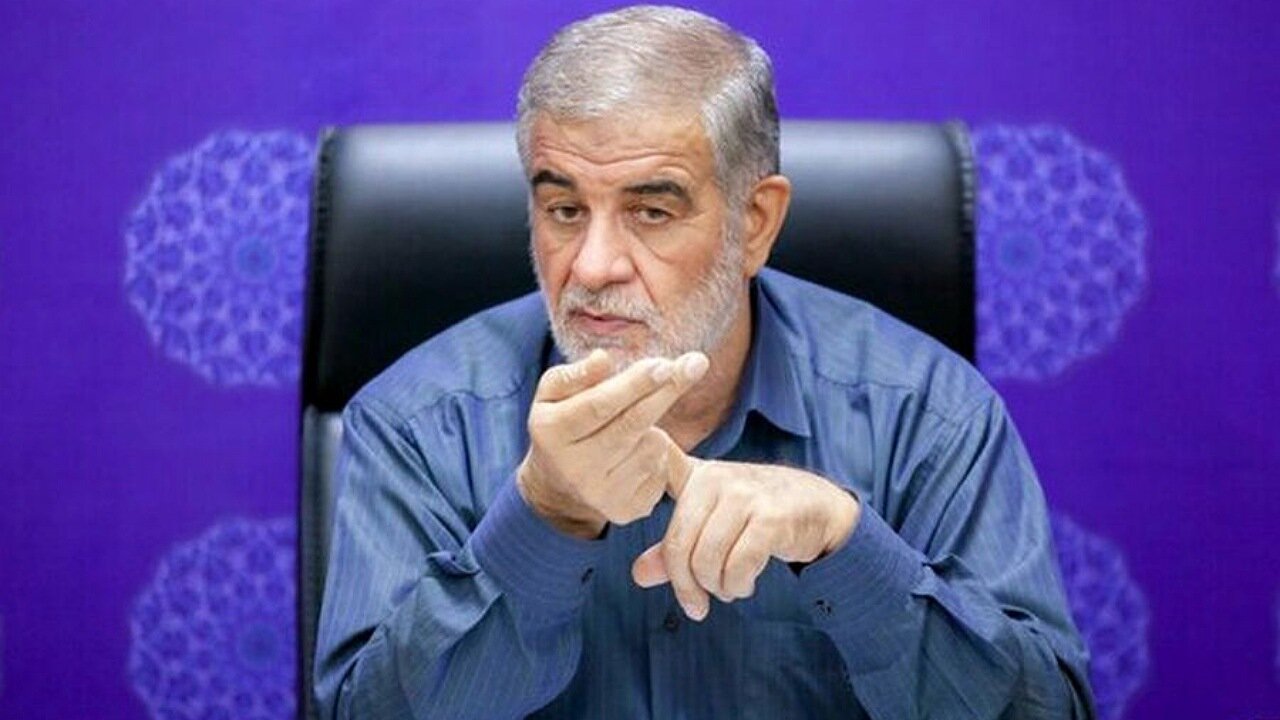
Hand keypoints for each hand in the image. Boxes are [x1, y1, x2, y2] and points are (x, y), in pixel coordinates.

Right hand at [516, 349, 709, 538]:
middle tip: (696, 363)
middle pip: (632, 424)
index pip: (599, 405)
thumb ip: (576, 374)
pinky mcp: (625, 511)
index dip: (634, 384)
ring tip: (634, 427)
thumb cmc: (562, 424)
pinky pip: (660, 471)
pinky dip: (658, 454)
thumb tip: (603, 359)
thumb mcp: (553, 394)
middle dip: (667, 391)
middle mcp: (574, 468)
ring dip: (655, 427)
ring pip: (652, 446)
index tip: (665, 364)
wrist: (558, 486)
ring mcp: (600, 494)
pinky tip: (637, 453)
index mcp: (551, 432)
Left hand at [631, 452, 859, 619]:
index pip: (662, 459)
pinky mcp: (771, 518)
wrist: (821, 509)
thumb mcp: (712, 525)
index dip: (646, 451)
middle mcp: (716, 480)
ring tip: (729, 588)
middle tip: (698, 604)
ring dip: (717, 589)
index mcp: (697, 476)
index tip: (644, 440)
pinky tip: (745, 584)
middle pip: (680, 547)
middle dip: (686, 587)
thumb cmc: (759, 516)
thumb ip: (676, 549)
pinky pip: (738, 567)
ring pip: (707, 562)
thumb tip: (639, 575)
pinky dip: (738, 586)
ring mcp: (744, 496)